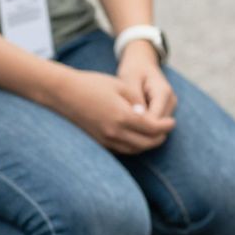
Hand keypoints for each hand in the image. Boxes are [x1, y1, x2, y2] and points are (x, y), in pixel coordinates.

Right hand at [53, 69, 175, 154]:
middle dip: (160, 137)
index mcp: (122, 116)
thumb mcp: (121, 86)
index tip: (172, 122)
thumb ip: (139, 102)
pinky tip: (137, 137)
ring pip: (134, 150)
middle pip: (146, 143)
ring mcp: (104, 139)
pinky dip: (134, 146)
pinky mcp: (98, 142)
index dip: (166, 126)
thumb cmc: (93, 84)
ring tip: (155, 134)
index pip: (153, 128)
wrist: (62, 92)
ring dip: (147, 144)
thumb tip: (151, 116)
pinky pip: (122, 149)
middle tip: (166, 129)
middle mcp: (114, 132)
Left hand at [116, 43, 177, 122]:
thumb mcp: (129, 80)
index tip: (119, 127)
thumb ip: (134, 99)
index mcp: (163, 92)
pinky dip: (142, 125)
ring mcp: (170, 107)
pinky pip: (154, 124)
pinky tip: (127, 122)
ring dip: (141, 128)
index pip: (155, 119)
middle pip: (158, 126)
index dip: (138, 126)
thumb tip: (137, 119)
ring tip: (121, 125)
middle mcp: (171, 101)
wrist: (142, 62)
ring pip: (157, 128)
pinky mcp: (165, 111)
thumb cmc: (133, 69)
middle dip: (139, 129)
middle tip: (117, 129)